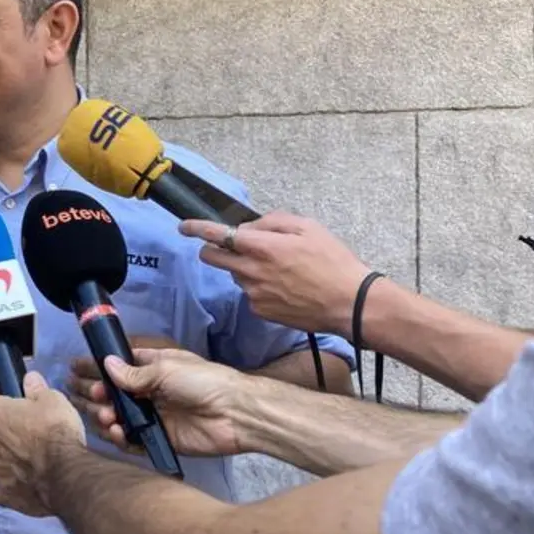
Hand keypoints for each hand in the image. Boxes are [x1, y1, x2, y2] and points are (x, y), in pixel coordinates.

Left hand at [0, 372, 85, 516]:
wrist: (66, 474)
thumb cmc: (57, 433)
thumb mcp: (53, 400)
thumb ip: (37, 390)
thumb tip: (30, 380)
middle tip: (20, 429)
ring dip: (1, 457)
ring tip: (21, 458)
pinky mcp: (5, 494)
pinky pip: (0, 488)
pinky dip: (9, 484)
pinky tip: (22, 482)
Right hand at [89, 348, 247, 457]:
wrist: (235, 413)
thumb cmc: (202, 381)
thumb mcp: (166, 369)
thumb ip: (134, 374)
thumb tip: (106, 364)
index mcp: (152, 368)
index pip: (117, 366)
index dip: (95, 368)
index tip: (73, 369)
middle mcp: (149, 391)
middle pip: (113, 393)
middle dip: (96, 394)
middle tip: (88, 396)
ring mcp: (153, 416)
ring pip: (119, 417)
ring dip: (106, 416)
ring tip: (106, 416)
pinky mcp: (159, 439)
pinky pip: (133, 440)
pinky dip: (121, 437)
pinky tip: (117, 433)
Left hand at [178, 211, 372, 334]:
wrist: (350, 304)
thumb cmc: (333, 261)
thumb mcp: (307, 227)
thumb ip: (271, 222)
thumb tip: (247, 228)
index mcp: (261, 247)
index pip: (216, 234)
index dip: (196, 228)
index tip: (184, 226)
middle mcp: (251, 271)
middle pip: (212, 258)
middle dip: (213, 249)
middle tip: (231, 245)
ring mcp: (253, 293)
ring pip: (235, 275)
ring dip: (244, 268)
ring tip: (279, 269)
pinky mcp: (260, 311)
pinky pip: (250, 293)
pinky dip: (259, 287)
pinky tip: (284, 287)